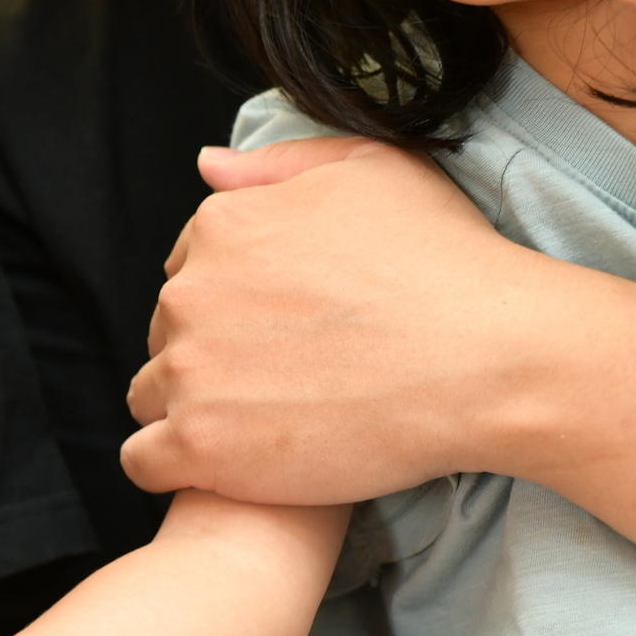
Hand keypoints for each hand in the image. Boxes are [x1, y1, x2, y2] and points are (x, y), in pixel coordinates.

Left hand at [125, 136, 529, 503]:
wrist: (492, 364)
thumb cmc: (449, 266)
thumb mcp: (377, 173)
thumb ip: (282, 167)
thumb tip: (208, 167)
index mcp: (222, 227)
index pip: (187, 272)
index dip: (231, 306)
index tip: (281, 331)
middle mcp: (189, 293)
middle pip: (164, 334)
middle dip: (207, 356)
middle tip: (282, 381)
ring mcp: (189, 371)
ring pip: (150, 396)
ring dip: (189, 411)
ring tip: (260, 426)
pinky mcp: (197, 443)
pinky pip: (143, 461)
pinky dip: (173, 466)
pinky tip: (222, 468)